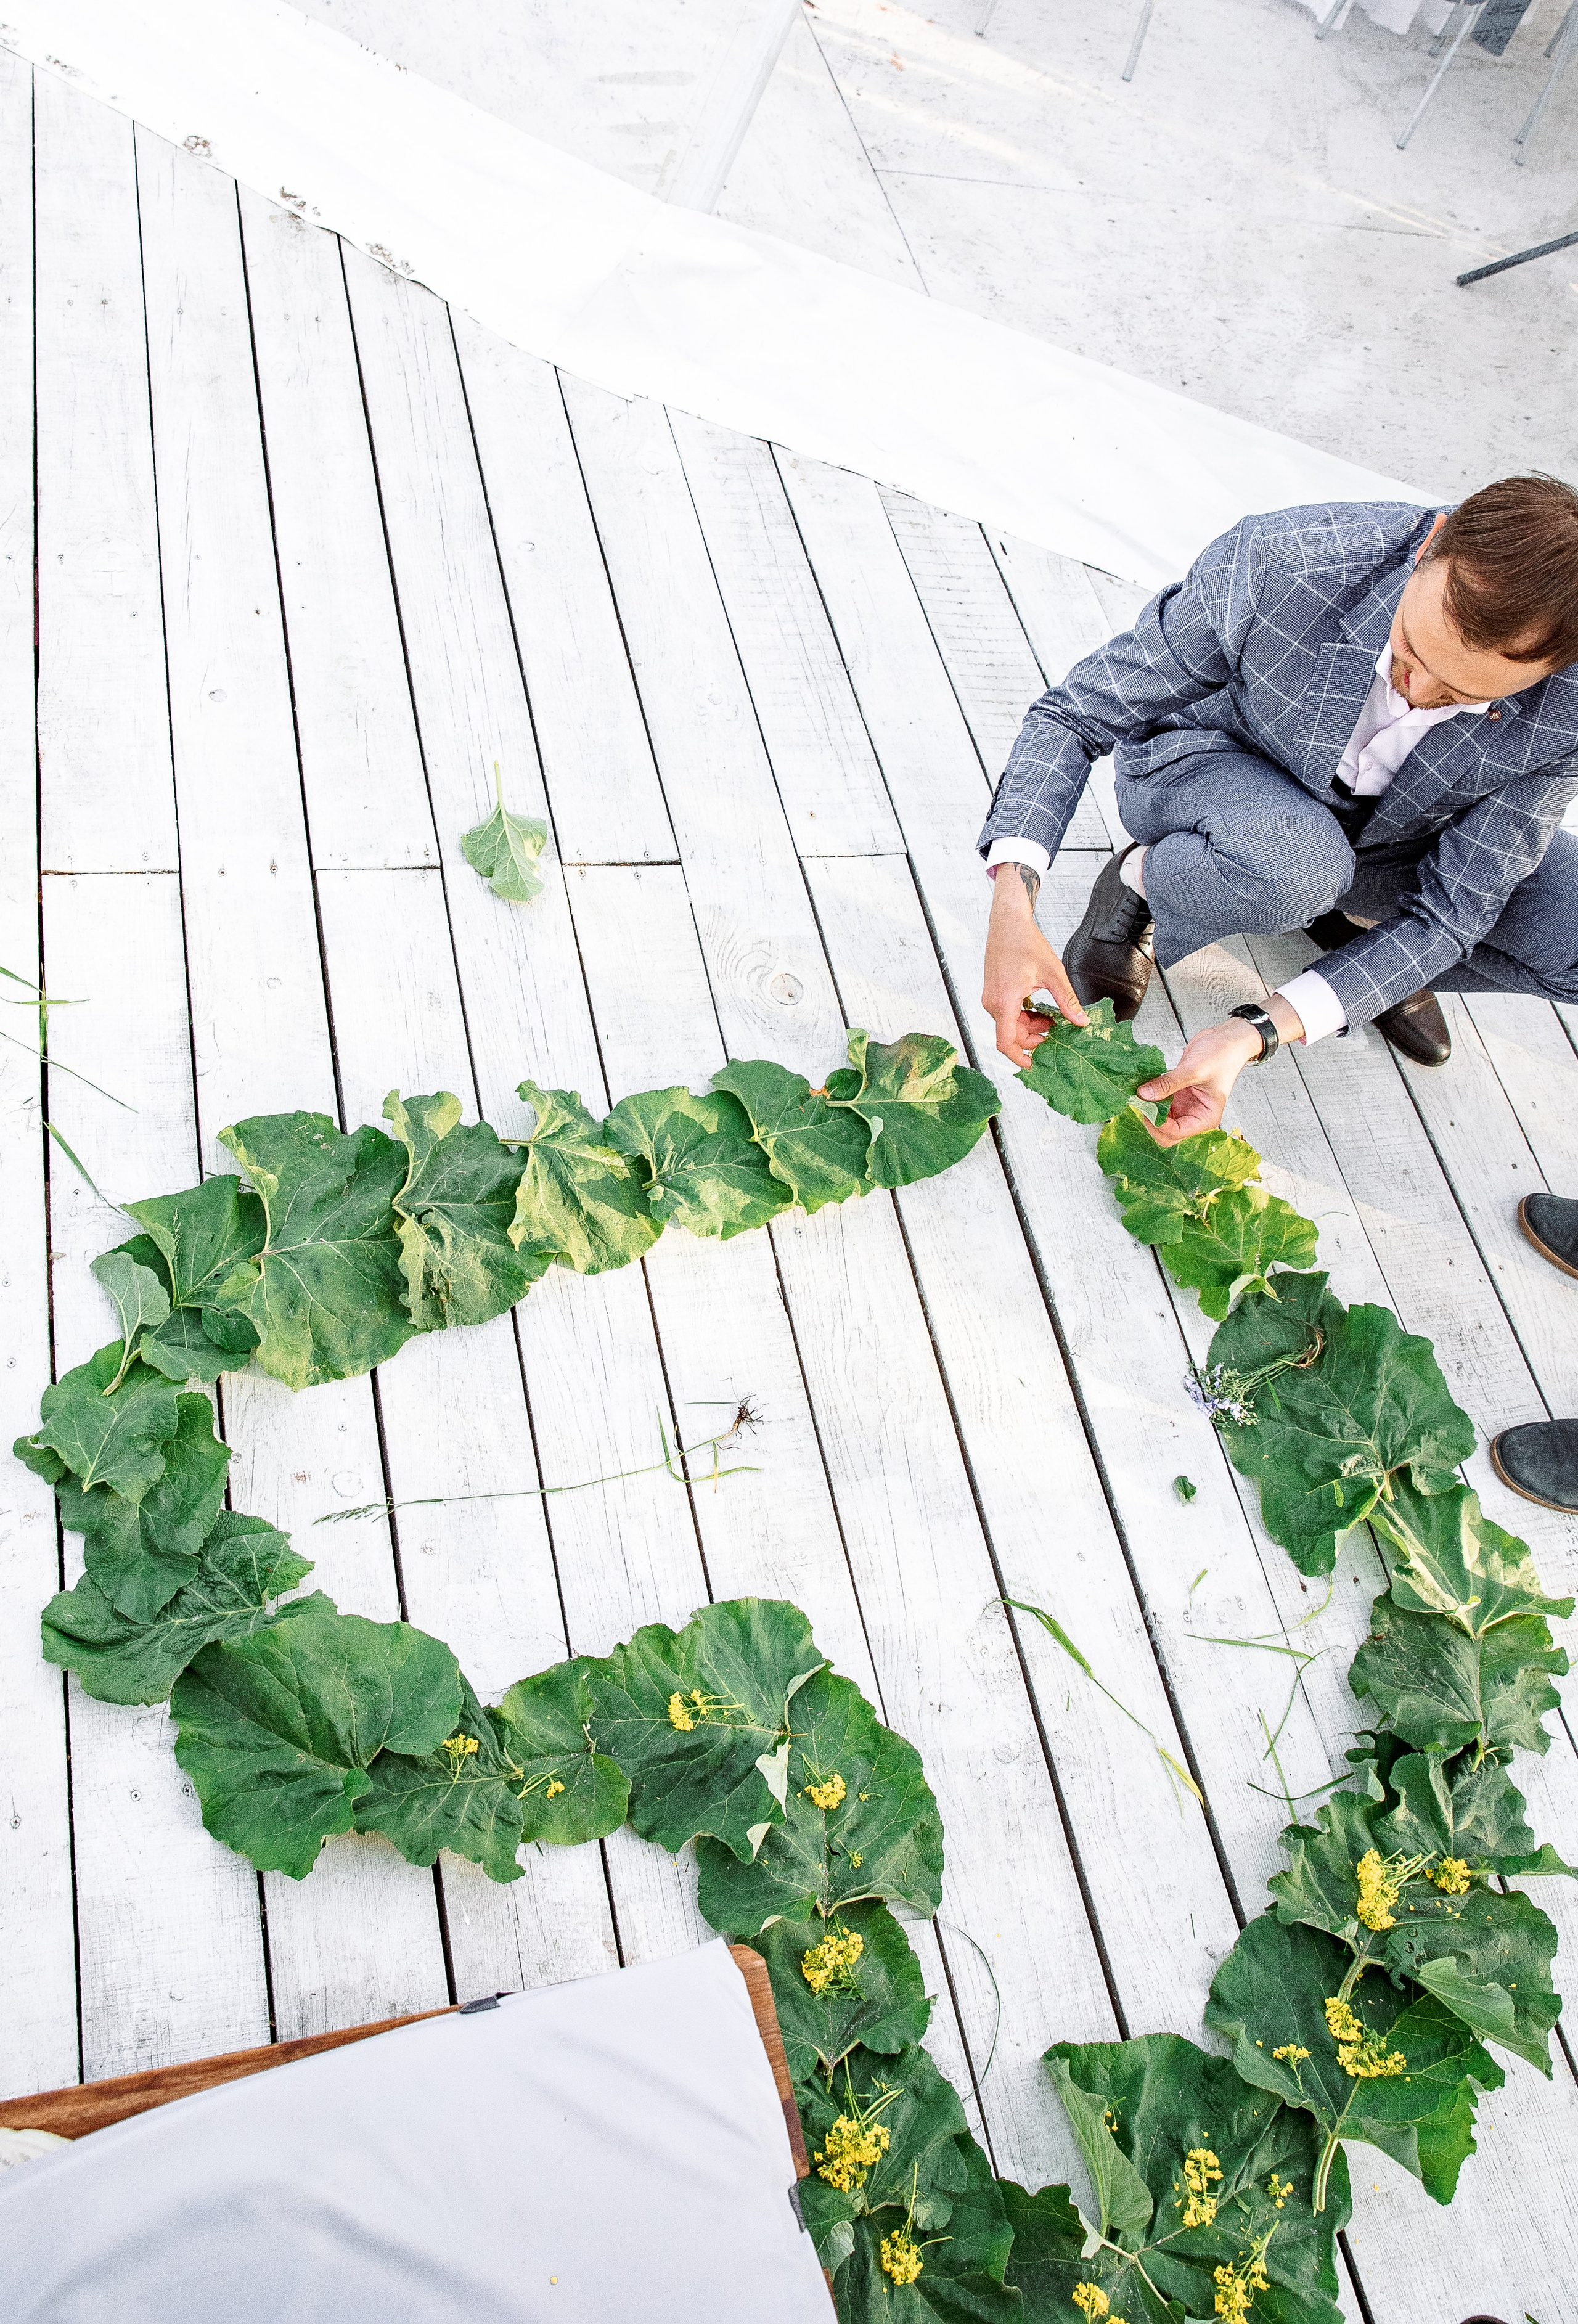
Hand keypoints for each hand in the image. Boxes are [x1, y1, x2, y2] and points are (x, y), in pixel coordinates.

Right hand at [982, 867, 1086, 1067]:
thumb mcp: (1053, 973)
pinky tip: (1040, 1008)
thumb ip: (1067, 1001)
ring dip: (1031, 1026)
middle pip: (1011, 1035)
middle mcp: (993, 1003)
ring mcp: (991, 999)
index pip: (1005, 1042)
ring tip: (1051, 1018)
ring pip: (1010, 1024)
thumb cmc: (1025, 943)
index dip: (1019, 1058)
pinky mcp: (994, 993)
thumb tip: (1081, 1022)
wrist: (1007, 922)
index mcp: (1004, 1002)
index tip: (1033, 1065)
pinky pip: (1008, 1014)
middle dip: (1034, 1037)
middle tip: (1056, 1032)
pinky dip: (1024, 1015)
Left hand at [1135, 994, 1304, 1145]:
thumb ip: (1167, 1084)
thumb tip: (1142, 1095)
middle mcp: (1194, 1116)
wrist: (1227, 1039)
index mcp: (1205, 1118)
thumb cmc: (1221, 1055)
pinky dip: (1150, 1098)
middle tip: (1140, 1101)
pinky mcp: (1177, 1095)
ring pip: (1160, 1119)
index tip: (1145, 1106)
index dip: (1157, 1124)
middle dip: (1151, 1120)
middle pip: (1166, 1133)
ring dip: (1149, 1109)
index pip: (1175, 1133)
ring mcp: (1185, 1106)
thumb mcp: (1193, 1070)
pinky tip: (1144, 1087)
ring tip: (1140, 1093)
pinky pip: (1159, 1103)